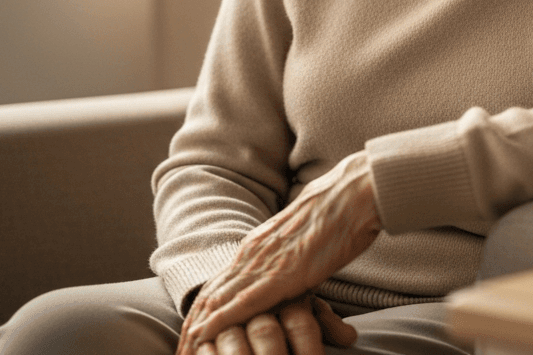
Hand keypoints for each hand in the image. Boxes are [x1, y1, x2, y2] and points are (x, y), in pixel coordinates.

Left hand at [177, 151, 380, 354]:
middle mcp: (254, 251)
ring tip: (182, 351)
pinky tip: (202, 335)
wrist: (355, 192)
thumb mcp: (305, 236)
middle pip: (210, 294)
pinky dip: (218, 322)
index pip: (221, 282)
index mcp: (260, 242)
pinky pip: (240, 303)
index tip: (191, 334)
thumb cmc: (340, 211)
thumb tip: (295, 265)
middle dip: (191, 326)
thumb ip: (291, 253)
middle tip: (178, 351)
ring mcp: (264, 261)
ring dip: (196, 329)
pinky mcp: (280, 274)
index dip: (203, 309)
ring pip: (217, 301)